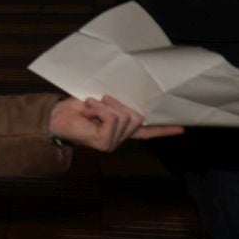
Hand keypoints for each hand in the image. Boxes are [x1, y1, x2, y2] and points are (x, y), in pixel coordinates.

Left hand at [47, 96, 182, 150]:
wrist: (54, 116)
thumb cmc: (75, 108)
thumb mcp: (102, 102)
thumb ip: (118, 103)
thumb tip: (134, 95)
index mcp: (121, 129)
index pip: (147, 131)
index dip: (164, 129)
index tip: (184, 129)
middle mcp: (120, 138)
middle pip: (138, 117)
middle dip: (119, 104)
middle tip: (101, 100)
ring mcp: (113, 143)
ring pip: (125, 117)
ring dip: (107, 105)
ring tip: (92, 105)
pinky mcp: (105, 143)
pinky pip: (113, 119)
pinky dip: (100, 109)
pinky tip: (89, 109)